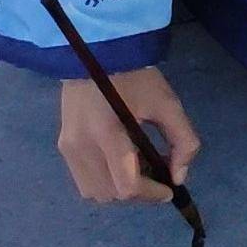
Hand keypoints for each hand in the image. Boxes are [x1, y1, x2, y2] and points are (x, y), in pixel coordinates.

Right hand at [56, 66, 201, 205]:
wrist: (97, 51)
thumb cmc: (136, 76)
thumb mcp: (167, 103)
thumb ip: (182, 140)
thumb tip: (178, 177)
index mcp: (108, 134)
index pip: (126, 186)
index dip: (151, 194)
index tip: (169, 189)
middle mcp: (82, 147)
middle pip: (111, 195)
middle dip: (139, 193)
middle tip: (158, 175)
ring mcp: (69, 148)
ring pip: (95, 193)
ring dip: (120, 190)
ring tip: (140, 170)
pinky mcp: (63, 146)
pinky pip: (84, 181)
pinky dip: (105, 181)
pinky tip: (121, 164)